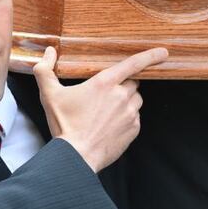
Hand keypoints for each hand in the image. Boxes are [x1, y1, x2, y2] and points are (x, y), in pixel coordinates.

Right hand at [33, 46, 167, 172]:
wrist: (76, 156)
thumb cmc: (64, 124)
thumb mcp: (49, 94)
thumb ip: (45, 70)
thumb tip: (48, 53)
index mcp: (104, 83)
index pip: (134, 63)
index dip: (150, 56)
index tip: (163, 52)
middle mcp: (121, 96)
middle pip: (133, 82)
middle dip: (123, 84)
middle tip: (105, 94)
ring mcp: (130, 114)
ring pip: (136, 99)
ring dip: (126, 100)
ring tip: (106, 111)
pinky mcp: (134, 129)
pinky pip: (135, 117)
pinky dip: (126, 117)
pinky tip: (109, 124)